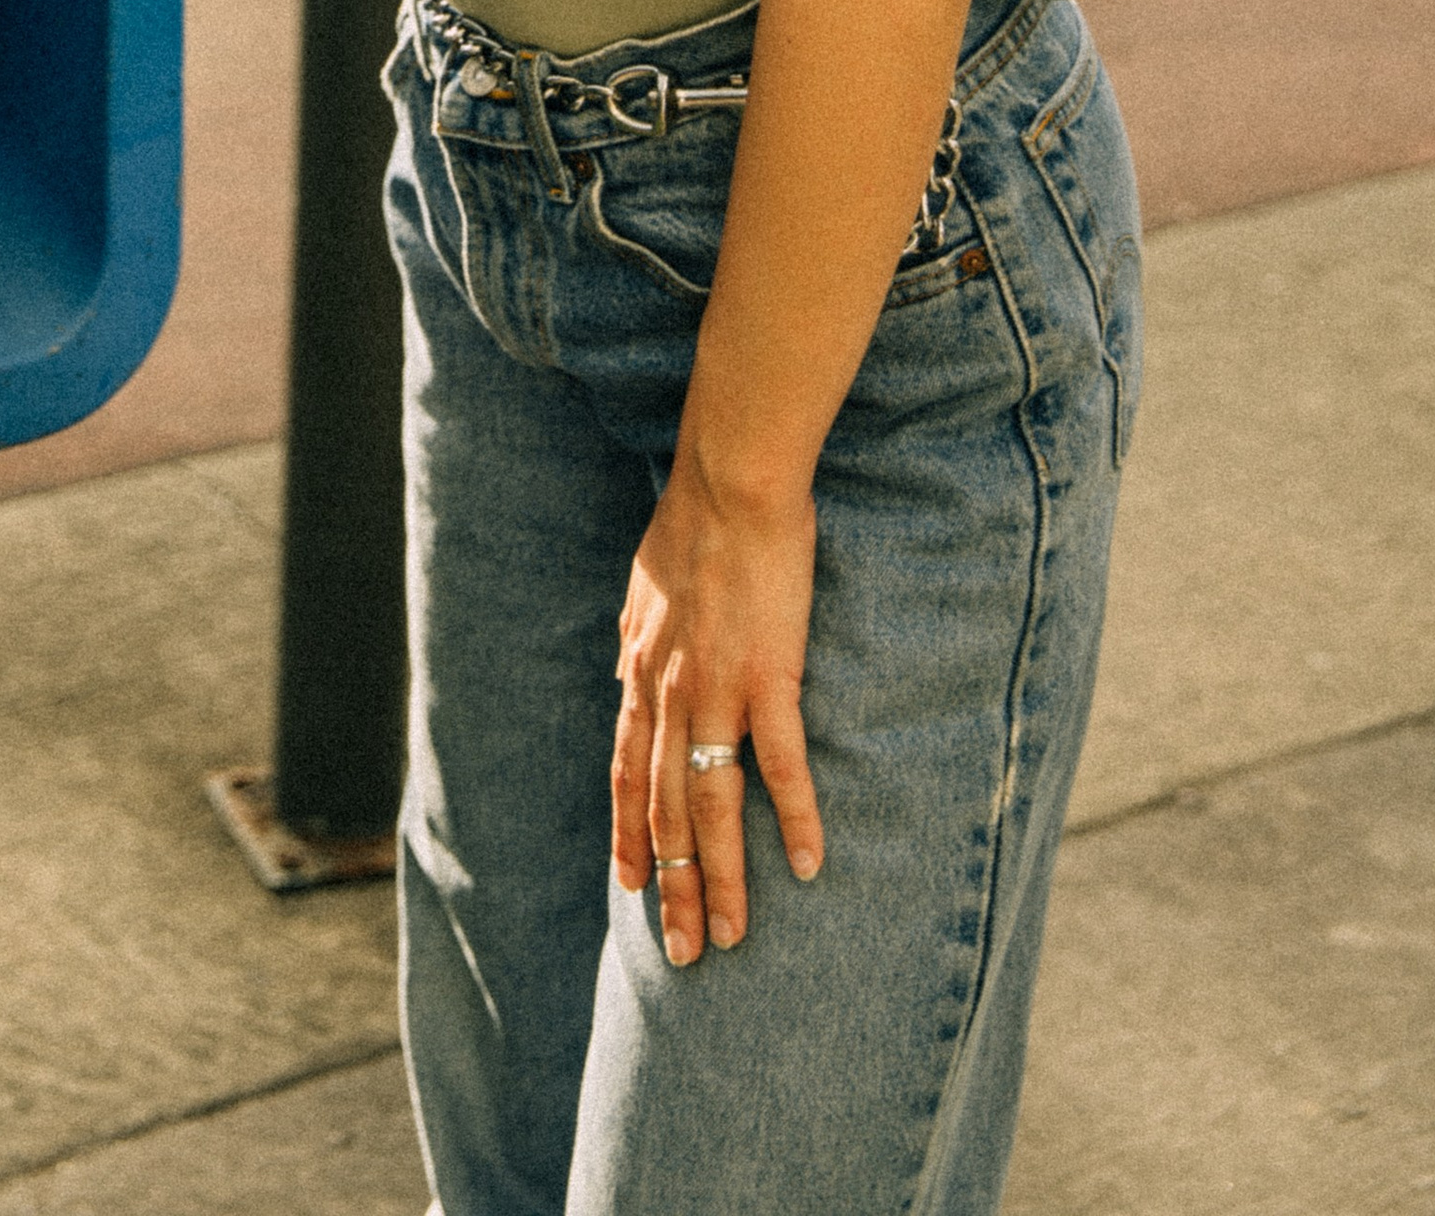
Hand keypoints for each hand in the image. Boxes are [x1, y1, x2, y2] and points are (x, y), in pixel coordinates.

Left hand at [611, 466, 821, 966]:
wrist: (729, 482)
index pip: (625, 772)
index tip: (633, 886)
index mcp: (641, 672)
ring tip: (731, 935)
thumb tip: (626, 671)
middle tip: (684, 951)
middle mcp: (668, 693)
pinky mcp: (768, 677)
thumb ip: (638, 640)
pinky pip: (780, 765)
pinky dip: (794, 819)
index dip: (628, 833)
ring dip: (721, 877)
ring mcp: (715, 690)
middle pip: (663, 809)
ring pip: (710, 805)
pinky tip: (809, 864)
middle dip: (673, 885)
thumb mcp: (643, 589)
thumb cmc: (691, 524)